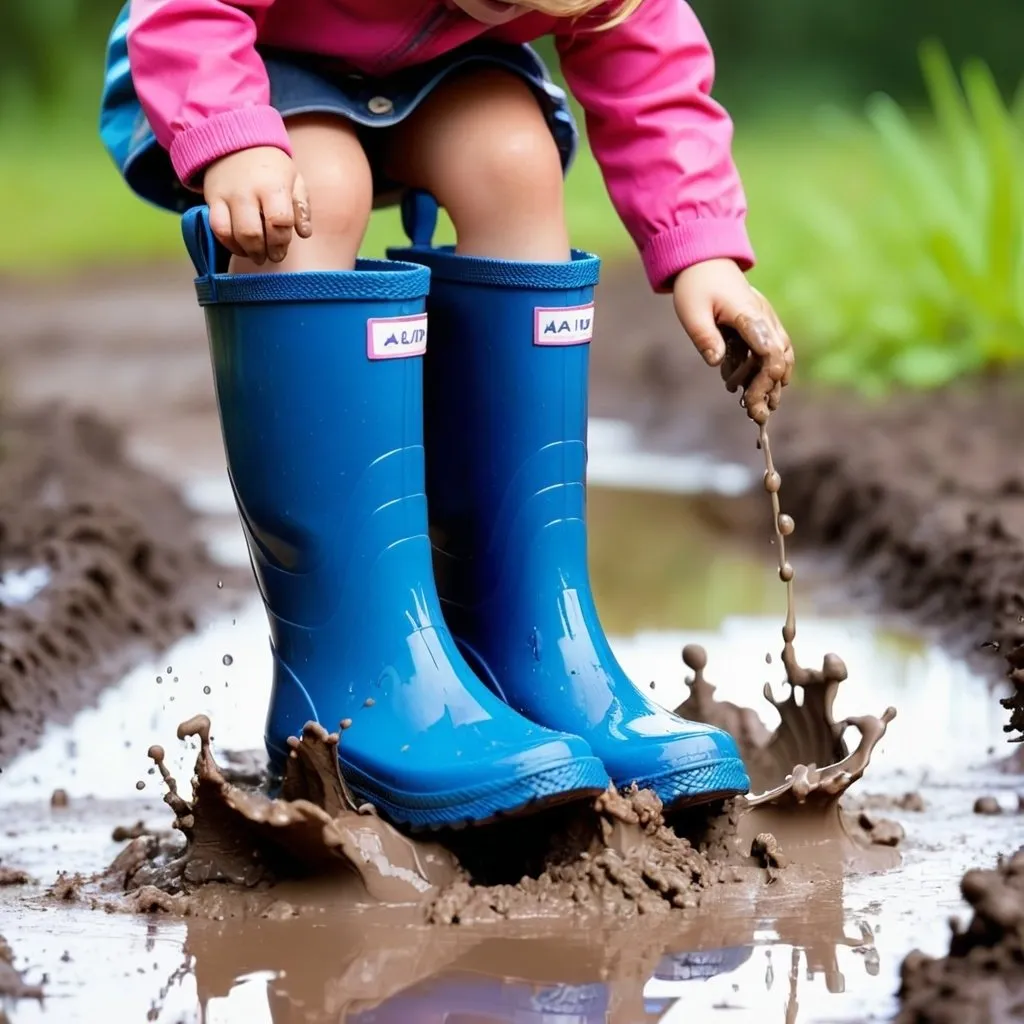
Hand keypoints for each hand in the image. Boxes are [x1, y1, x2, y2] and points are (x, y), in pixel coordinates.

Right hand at [203, 147, 311, 263]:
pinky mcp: (211, 199)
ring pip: (231, 233)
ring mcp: (227, 196)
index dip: (281, 242)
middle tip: (270, 257)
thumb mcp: (295, 181)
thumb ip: (302, 208)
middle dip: (264, 252)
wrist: (237, 142)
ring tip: (255, 254)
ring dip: (245, 251)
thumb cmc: (272, 168)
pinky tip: (239, 246)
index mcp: (273, 186)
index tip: (282, 250)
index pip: (279, 221)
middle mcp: (247, 191)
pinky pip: (216, 228)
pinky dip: (228, 243)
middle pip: (253, 233)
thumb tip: (304, 233)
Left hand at [672, 259, 793, 424]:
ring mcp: (766, 321)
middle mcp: (763, 317)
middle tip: (755, 415)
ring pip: (781, 356)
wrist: (705, 262)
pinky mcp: (763, 326)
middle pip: (779, 357)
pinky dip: (765, 373)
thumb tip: (716, 362)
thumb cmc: (695, 286)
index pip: (767, 346)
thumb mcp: (691, 312)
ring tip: (756, 409)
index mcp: (747, 313)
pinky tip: (747, 389)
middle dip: (769, 387)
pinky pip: (773, 353)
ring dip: (772, 384)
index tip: (757, 396)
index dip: (767, 373)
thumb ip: (705, 336)